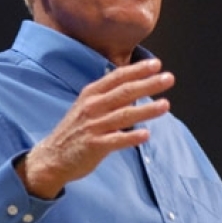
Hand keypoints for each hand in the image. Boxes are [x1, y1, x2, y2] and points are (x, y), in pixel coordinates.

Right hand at [17, 58, 174, 198]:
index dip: (137, 70)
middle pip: (124, 92)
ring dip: (147, 110)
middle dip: (148, 84)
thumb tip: (135, 87)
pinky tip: (146, 135)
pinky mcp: (94, 146)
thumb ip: (109, 96)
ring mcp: (93, 126)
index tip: (156, 64)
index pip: (118, 77)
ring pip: (124, 115)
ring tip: (165, 105)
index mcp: (91, 94)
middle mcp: (92, 107)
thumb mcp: (87, 106)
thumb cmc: (75, 130)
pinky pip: (116, 140)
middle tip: (169, 78)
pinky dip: (131, 137)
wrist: (52, 157)